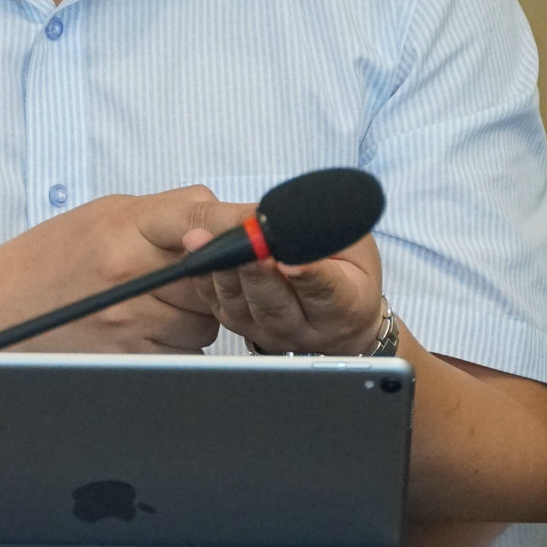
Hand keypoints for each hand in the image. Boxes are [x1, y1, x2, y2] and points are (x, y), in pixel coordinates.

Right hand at [0, 186, 225, 353]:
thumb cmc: (52, 259)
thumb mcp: (106, 215)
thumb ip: (169, 212)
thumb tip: (230, 215)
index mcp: (125, 228)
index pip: (202, 220)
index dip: (242, 226)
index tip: (266, 229)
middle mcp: (131, 275)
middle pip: (217, 277)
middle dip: (218, 277)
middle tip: (193, 272)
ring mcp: (132, 321)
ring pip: (208, 322)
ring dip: (199, 314)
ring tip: (157, 301)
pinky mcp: (131, 357)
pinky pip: (186, 353)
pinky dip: (178, 343)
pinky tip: (147, 327)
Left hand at [164, 199, 384, 355]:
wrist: (336, 312)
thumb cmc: (348, 268)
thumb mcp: (352, 243)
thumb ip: (328, 232)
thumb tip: (291, 214)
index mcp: (343, 309)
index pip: (327, 293)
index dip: (310, 277)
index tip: (292, 261)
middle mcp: (304, 329)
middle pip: (276, 306)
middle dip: (256, 274)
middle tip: (244, 248)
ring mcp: (270, 332)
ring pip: (242, 307)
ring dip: (222, 274)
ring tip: (205, 243)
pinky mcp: (241, 325)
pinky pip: (218, 304)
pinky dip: (205, 278)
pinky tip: (194, 252)